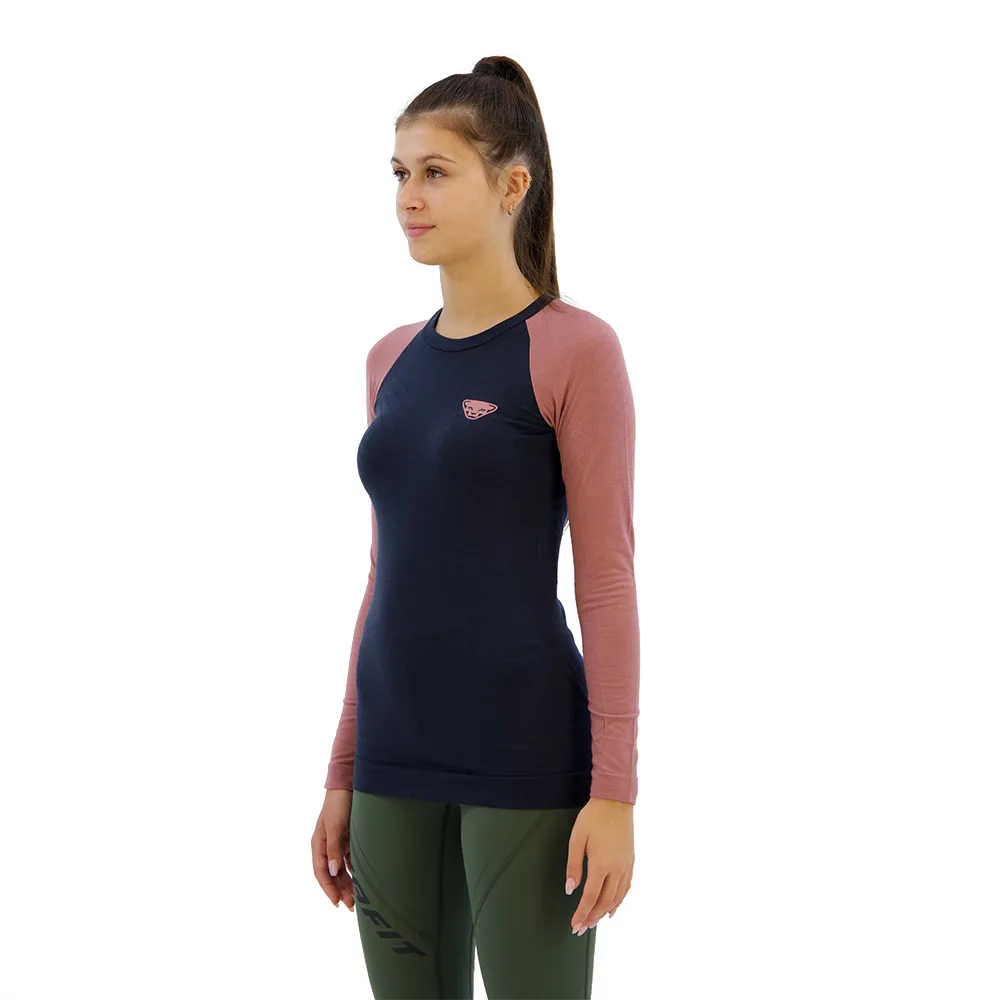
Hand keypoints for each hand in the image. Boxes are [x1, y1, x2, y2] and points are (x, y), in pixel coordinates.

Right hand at [311, 788, 355, 911]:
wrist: (350, 785)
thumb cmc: (339, 804)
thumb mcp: (335, 826)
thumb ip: (333, 849)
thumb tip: (333, 872)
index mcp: (318, 844)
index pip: (321, 872)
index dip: (328, 888)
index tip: (336, 903)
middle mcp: (327, 846)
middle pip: (332, 874)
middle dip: (340, 890)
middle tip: (351, 905)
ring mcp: (338, 843)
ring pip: (342, 869)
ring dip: (348, 883)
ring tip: (357, 898)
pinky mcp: (349, 840)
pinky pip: (351, 860)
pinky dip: (355, 871)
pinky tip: (362, 881)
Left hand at [565, 796, 634, 933]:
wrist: (615, 801)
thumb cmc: (593, 818)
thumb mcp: (577, 839)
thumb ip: (573, 866)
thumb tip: (571, 889)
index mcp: (602, 864)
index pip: (591, 897)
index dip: (582, 913)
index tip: (574, 925)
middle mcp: (616, 869)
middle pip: (605, 901)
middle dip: (592, 917)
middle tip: (582, 928)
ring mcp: (626, 865)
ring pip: (618, 897)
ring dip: (605, 912)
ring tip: (595, 921)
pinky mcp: (630, 860)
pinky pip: (626, 887)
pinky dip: (619, 901)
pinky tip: (613, 907)